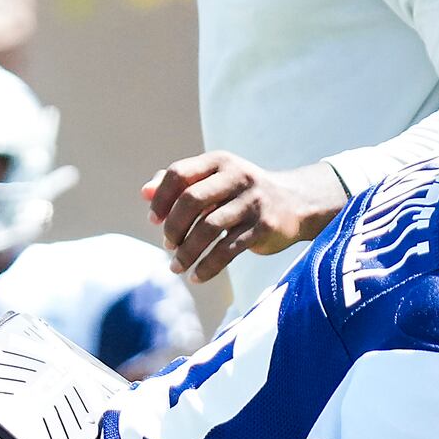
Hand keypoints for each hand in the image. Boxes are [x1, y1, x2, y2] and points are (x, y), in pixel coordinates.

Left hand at [143, 153, 348, 282]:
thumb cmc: (241, 194)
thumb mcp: (214, 181)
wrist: (294, 203)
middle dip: (173, 227)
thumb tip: (144, 193)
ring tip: (177, 266)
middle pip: (191, 200)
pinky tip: (196, 276)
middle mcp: (236, 177)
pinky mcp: (263, 227)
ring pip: (208, 228)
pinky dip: (207, 267)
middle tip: (168, 245)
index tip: (153, 221)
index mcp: (219, 162)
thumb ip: (180, 184)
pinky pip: (228, 250)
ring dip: (187, 252)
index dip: (161, 198)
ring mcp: (252, 202)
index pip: (179, 173)